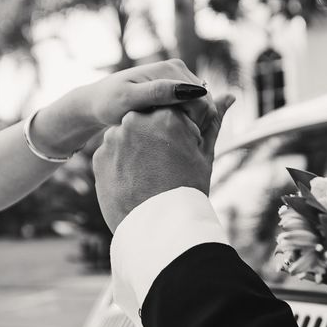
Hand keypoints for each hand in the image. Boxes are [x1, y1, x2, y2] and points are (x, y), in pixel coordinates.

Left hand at [31, 59, 213, 157]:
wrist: (97, 102)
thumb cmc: (108, 103)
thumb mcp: (129, 100)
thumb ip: (157, 93)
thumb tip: (188, 90)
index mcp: (170, 70)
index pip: (202, 100)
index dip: (196, 123)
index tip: (178, 139)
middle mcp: (177, 69)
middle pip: (205, 102)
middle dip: (195, 123)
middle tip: (174, 141)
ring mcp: (177, 78)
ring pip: (201, 107)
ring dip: (192, 123)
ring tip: (170, 137)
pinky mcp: (175, 89)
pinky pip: (193, 108)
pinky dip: (187, 122)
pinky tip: (170, 132)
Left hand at [93, 94, 235, 232]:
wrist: (158, 230)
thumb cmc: (188, 190)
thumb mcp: (204, 154)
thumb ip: (213, 121)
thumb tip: (228, 96)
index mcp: (167, 115)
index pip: (173, 111)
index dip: (179, 131)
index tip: (181, 150)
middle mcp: (137, 119)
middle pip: (149, 121)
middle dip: (156, 137)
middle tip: (165, 165)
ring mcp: (114, 138)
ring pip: (129, 136)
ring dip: (138, 149)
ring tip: (149, 176)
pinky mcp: (98, 156)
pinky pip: (113, 154)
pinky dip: (122, 165)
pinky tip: (134, 182)